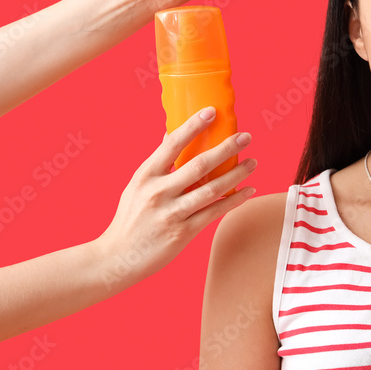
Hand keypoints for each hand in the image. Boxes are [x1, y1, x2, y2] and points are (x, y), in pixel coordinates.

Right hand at [94, 106, 257, 289]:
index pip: (172, 144)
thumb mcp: (136, 185)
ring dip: (237, 174)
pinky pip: (214, 212)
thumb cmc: (130, 218)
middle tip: (246, 137)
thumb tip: (172, 134)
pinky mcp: (183, 232)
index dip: (193, 125)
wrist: (117, 258)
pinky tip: (249, 190)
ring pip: (212, 189)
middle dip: (227, 148)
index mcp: (146, 175)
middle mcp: (158, 192)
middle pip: (200, 165)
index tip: (211, 111)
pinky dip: (234, 200)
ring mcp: (171, 213)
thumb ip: (158, 163)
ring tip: (254, 162)